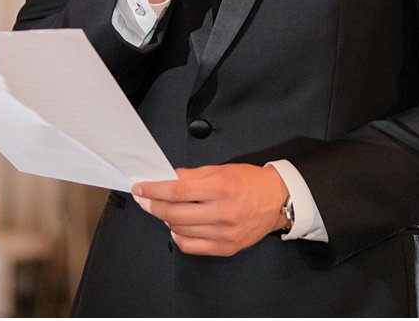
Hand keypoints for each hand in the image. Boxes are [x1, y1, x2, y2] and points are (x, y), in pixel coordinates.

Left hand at [132, 163, 288, 256]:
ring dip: (164, 219)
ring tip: (163, 209)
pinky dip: (178, 236)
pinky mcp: (226, 248)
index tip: (141, 188)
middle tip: (144, 198)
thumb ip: (192, 176)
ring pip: (180, 230)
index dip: (154, 189)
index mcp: (221, 188)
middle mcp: (223, 212)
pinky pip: (191, 246)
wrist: (277, 201)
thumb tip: (166, 179)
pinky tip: (177, 226)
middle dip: (153, 204)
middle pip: (175, 213)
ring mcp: (224, 233)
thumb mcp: (221, 170)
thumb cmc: (250, 183)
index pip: (177, 190)